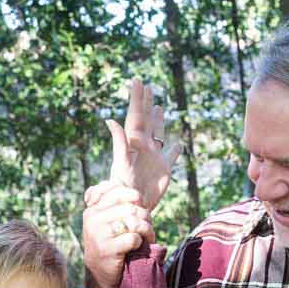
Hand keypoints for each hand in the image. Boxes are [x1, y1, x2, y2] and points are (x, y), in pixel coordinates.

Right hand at [79, 182, 153, 287]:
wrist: (102, 275)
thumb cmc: (111, 245)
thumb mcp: (108, 222)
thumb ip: (116, 205)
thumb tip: (137, 194)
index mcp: (93, 208)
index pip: (121, 191)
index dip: (137, 200)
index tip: (140, 211)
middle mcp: (92, 218)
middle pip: (132, 207)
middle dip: (145, 218)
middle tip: (147, 228)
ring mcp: (98, 234)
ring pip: (134, 221)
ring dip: (146, 230)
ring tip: (147, 237)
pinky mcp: (107, 249)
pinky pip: (133, 238)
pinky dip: (141, 243)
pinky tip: (138, 247)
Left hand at [105, 79, 182, 211]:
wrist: (134, 206)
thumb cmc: (124, 186)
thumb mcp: (121, 162)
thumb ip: (119, 141)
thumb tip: (110, 121)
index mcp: (134, 142)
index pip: (135, 115)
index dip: (136, 98)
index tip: (136, 81)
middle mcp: (144, 146)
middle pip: (146, 120)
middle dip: (146, 103)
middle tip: (146, 86)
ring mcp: (154, 157)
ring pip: (157, 133)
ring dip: (158, 120)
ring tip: (158, 106)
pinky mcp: (164, 169)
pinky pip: (171, 155)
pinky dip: (175, 149)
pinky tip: (178, 144)